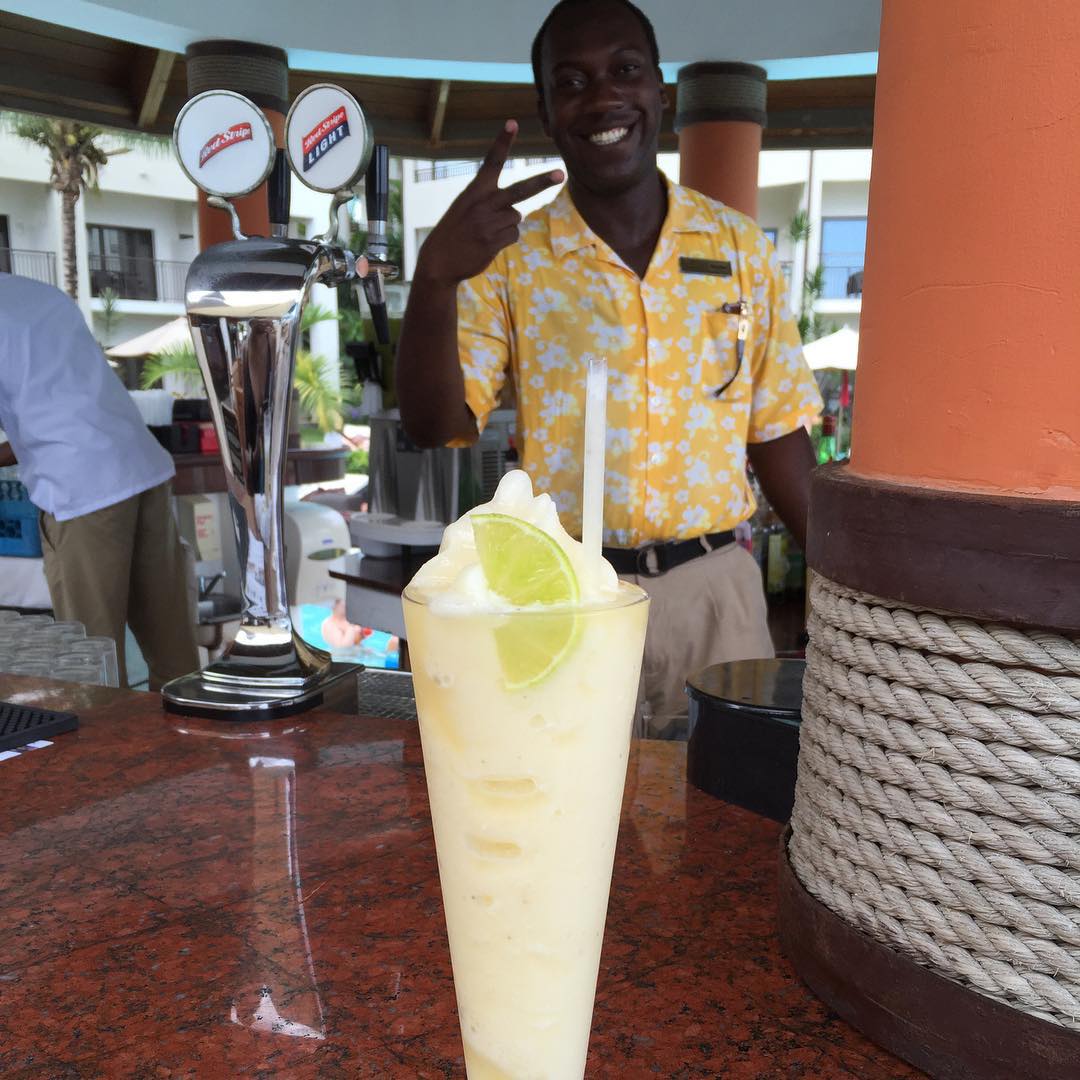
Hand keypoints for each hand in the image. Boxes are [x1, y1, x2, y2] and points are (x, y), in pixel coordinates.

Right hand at [415, 120, 563, 286]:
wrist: (439, 261)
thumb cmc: (455, 231)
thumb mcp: (465, 208)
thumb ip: (489, 203)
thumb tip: (517, 213)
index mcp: (475, 190)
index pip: (492, 161)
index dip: (502, 142)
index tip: (513, 123)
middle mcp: (484, 203)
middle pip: (520, 189)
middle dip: (542, 182)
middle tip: (560, 174)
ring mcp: (489, 223)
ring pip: (516, 217)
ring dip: (506, 224)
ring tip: (486, 231)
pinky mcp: (494, 241)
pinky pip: (514, 235)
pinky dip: (505, 239)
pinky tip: (488, 242)